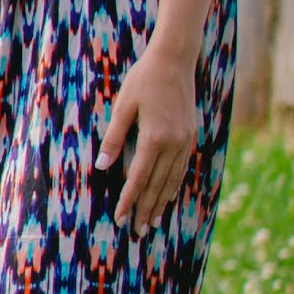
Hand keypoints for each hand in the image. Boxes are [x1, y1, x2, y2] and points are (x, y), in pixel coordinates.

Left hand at [103, 42, 207, 223]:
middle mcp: (174, 143)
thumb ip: (113, 138)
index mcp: (154, 137)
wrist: (175, 61)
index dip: (129, 199)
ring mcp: (186, 140)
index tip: (121, 217)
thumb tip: (101, 167)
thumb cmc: (143, 81)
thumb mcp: (122, 107)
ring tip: (153, 221)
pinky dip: (175, 184)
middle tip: (138, 231)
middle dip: (147, 209)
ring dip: (162, 202)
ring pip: (173, 179)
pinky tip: (169, 195)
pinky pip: (183, 167)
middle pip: (158, 184)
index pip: (139, 177)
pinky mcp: (191, 136)